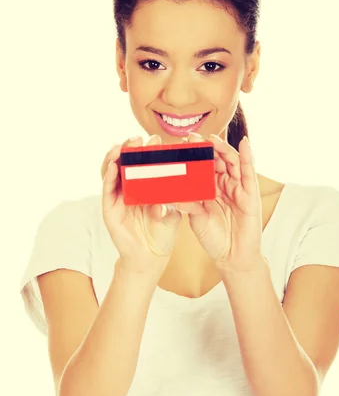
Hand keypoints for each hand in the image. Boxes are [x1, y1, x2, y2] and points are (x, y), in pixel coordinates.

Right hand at [101, 135, 182, 275]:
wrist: (150, 257)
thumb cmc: (163, 234)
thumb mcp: (173, 215)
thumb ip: (174, 204)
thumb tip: (172, 193)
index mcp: (146, 185)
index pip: (146, 163)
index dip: (149, 150)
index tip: (158, 139)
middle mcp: (130, 187)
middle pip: (128, 162)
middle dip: (132, 148)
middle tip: (139, 138)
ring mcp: (118, 196)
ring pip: (113, 170)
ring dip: (116, 157)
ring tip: (122, 147)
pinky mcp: (110, 207)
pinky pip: (107, 188)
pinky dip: (109, 175)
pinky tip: (113, 166)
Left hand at [175, 133, 262, 271]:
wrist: (232, 257)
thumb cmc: (215, 239)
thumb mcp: (198, 220)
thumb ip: (190, 206)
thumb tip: (174, 195)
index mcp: (210, 189)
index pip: (201, 166)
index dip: (193, 155)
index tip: (180, 145)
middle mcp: (224, 185)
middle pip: (216, 159)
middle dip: (206, 147)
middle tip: (192, 138)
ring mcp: (238, 188)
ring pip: (231, 162)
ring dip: (222, 148)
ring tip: (212, 139)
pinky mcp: (251, 194)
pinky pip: (249, 171)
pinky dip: (247, 156)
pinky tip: (244, 143)